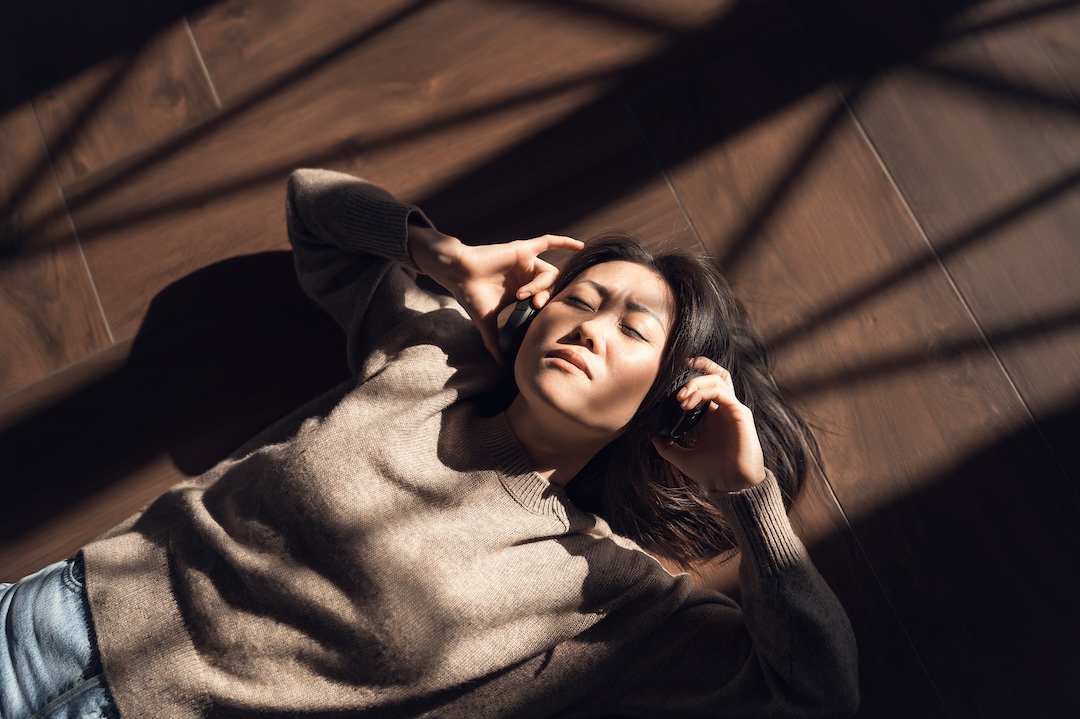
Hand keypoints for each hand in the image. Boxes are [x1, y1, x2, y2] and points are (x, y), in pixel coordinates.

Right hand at [408, 226, 583, 360]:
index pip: (544, 299)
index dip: (544, 309)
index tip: (535, 319)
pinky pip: (549, 241)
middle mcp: (526, 276)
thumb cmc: (472, 296)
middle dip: (546, 298)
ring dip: (541, 285)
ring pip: (548, 272)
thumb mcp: (487, 322)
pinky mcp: (523, 249)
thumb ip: (496, 341)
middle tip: (534, 306)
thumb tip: (502, 364)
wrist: (459, 276)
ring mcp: (526, 262)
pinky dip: (565, 243)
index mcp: (521, 290)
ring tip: (526, 295)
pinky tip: (579, 246)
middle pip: (550, 287)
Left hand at [650, 357, 766, 492]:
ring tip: (680, 397)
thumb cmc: (712, 473)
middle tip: (676, 383)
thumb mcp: (681, 457)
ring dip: (695, 383)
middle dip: (695, 372)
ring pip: (717, 379)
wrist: (731, 487)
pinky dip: (702, 391)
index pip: (706, 387)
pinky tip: (687, 402)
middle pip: (716, 375)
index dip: (691, 378)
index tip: (671, 379)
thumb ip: (666, 446)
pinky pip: (721, 391)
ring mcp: (733, 409)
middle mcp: (724, 409)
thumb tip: (649, 434)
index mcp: (712, 417)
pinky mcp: (739, 413)